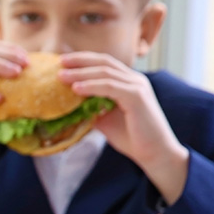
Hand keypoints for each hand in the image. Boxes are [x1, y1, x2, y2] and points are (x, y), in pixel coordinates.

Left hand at [59, 52, 189, 203]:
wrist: (154, 153)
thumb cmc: (132, 138)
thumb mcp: (105, 119)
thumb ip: (91, 108)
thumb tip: (69, 106)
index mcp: (129, 82)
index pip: (104, 63)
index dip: (83, 60)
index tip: (62, 62)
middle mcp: (135, 80)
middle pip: (104, 62)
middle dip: (80, 61)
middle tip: (59, 62)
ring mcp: (137, 86)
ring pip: (105, 73)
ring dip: (81, 73)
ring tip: (61, 76)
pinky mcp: (137, 97)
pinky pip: (110, 87)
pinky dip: (92, 86)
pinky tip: (76, 88)